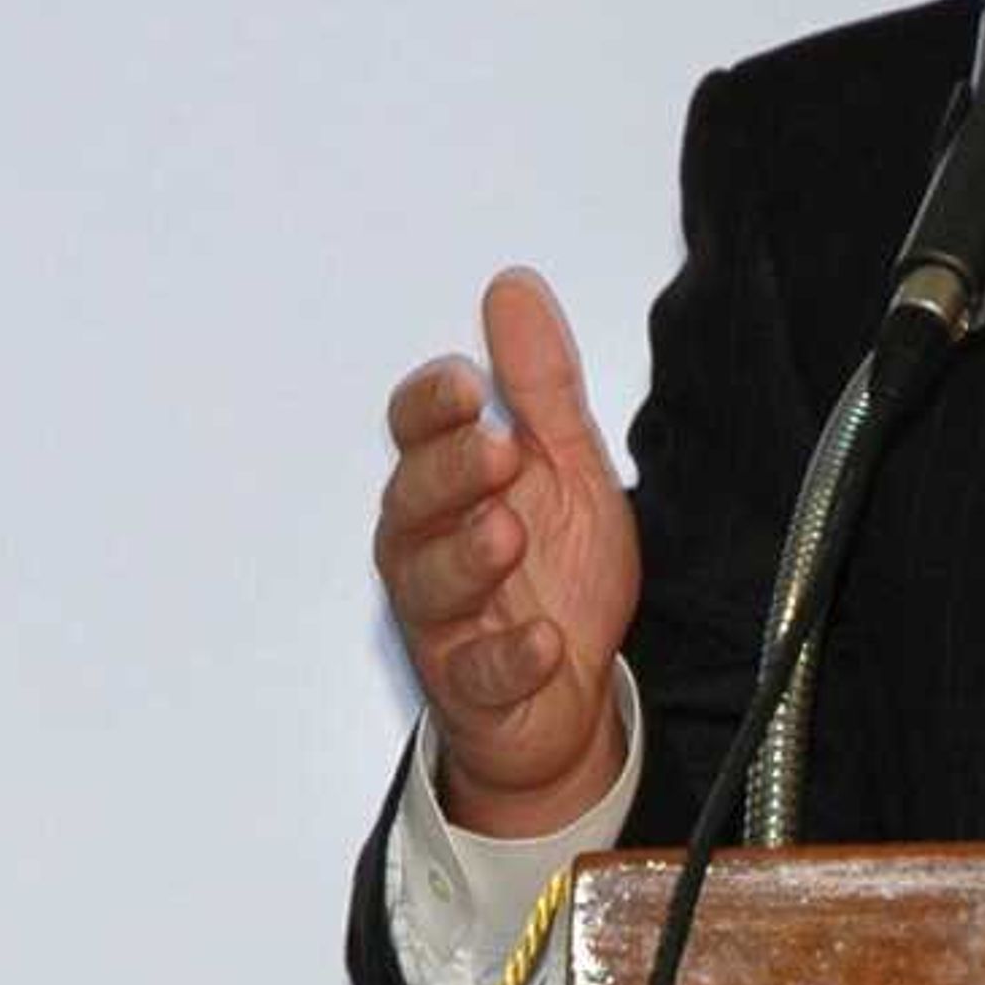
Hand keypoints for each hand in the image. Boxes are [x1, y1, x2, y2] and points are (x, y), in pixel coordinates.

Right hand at [374, 268, 639, 835]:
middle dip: (449, 473)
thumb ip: (540, 384)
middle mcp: (430, 548)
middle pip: (413, 503)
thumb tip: (514, 290)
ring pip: (431, 586)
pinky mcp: (474, 687)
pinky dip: (510, 657)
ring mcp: (446, 620)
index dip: (433, 409)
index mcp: (448, 486)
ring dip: (467, 557)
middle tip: (496, 450)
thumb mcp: (566, 464)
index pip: (416, 434)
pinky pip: (481, 674)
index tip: (470, 384)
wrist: (571, 693)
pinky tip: (541, 639)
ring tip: (506, 534)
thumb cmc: (555, 575)